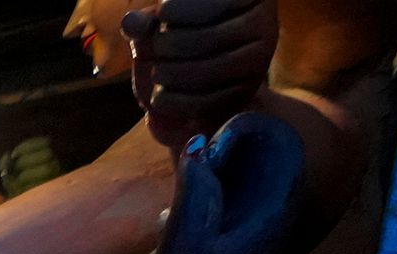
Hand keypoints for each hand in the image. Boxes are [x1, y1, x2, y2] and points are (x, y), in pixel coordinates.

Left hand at [123, 0, 276, 147]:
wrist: (207, 69)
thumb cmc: (183, 33)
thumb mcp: (166, 21)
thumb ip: (148, 21)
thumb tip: (131, 22)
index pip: (213, 2)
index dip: (179, 9)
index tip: (163, 13)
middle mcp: (265, 23)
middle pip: (207, 39)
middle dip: (169, 45)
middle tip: (156, 48)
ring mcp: (260, 59)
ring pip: (209, 71)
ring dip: (170, 75)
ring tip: (157, 72)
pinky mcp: (247, 91)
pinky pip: (209, 101)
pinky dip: (176, 102)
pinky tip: (159, 97)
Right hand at [130, 111, 317, 253]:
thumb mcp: (183, 240)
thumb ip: (195, 188)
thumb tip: (200, 141)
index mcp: (266, 231)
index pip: (282, 163)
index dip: (260, 135)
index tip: (224, 125)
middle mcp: (257, 240)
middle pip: (258, 178)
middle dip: (232, 155)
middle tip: (199, 140)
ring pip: (231, 198)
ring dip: (208, 180)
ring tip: (184, 167)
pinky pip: (209, 221)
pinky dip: (191, 208)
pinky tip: (161, 216)